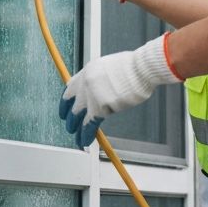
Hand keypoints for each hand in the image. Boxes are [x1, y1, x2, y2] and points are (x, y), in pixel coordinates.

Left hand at [59, 36, 179, 147]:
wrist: (140, 69)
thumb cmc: (134, 67)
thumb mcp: (110, 67)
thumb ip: (102, 79)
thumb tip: (102, 90)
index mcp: (88, 70)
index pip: (71, 87)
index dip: (68, 100)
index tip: (67, 106)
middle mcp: (86, 83)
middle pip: (72, 104)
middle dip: (70, 117)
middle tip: (70, 124)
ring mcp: (91, 95)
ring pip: (77, 116)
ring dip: (76, 128)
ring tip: (77, 137)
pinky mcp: (100, 107)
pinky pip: (89, 125)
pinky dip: (87, 134)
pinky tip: (86, 140)